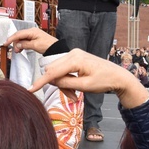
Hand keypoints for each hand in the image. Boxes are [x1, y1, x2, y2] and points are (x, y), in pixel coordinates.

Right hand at [5, 28, 56, 54]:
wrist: (55, 48)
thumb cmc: (48, 45)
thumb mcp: (35, 45)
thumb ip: (25, 44)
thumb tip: (17, 45)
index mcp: (31, 31)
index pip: (18, 34)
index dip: (11, 39)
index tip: (5, 43)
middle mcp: (31, 31)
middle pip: (19, 36)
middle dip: (15, 43)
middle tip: (15, 50)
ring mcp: (33, 35)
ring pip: (21, 39)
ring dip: (19, 45)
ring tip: (19, 50)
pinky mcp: (34, 38)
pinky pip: (25, 41)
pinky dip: (22, 45)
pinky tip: (21, 49)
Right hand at [28, 48, 148, 108]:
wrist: (118, 76)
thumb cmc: (104, 81)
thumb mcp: (84, 86)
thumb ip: (65, 83)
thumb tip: (51, 81)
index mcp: (75, 59)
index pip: (52, 71)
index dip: (40, 82)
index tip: (30, 89)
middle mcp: (72, 53)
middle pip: (52, 69)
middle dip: (56, 83)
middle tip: (71, 95)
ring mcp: (74, 53)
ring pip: (56, 69)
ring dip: (61, 81)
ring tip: (75, 91)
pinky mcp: (75, 56)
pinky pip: (62, 67)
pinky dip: (65, 77)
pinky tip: (74, 83)